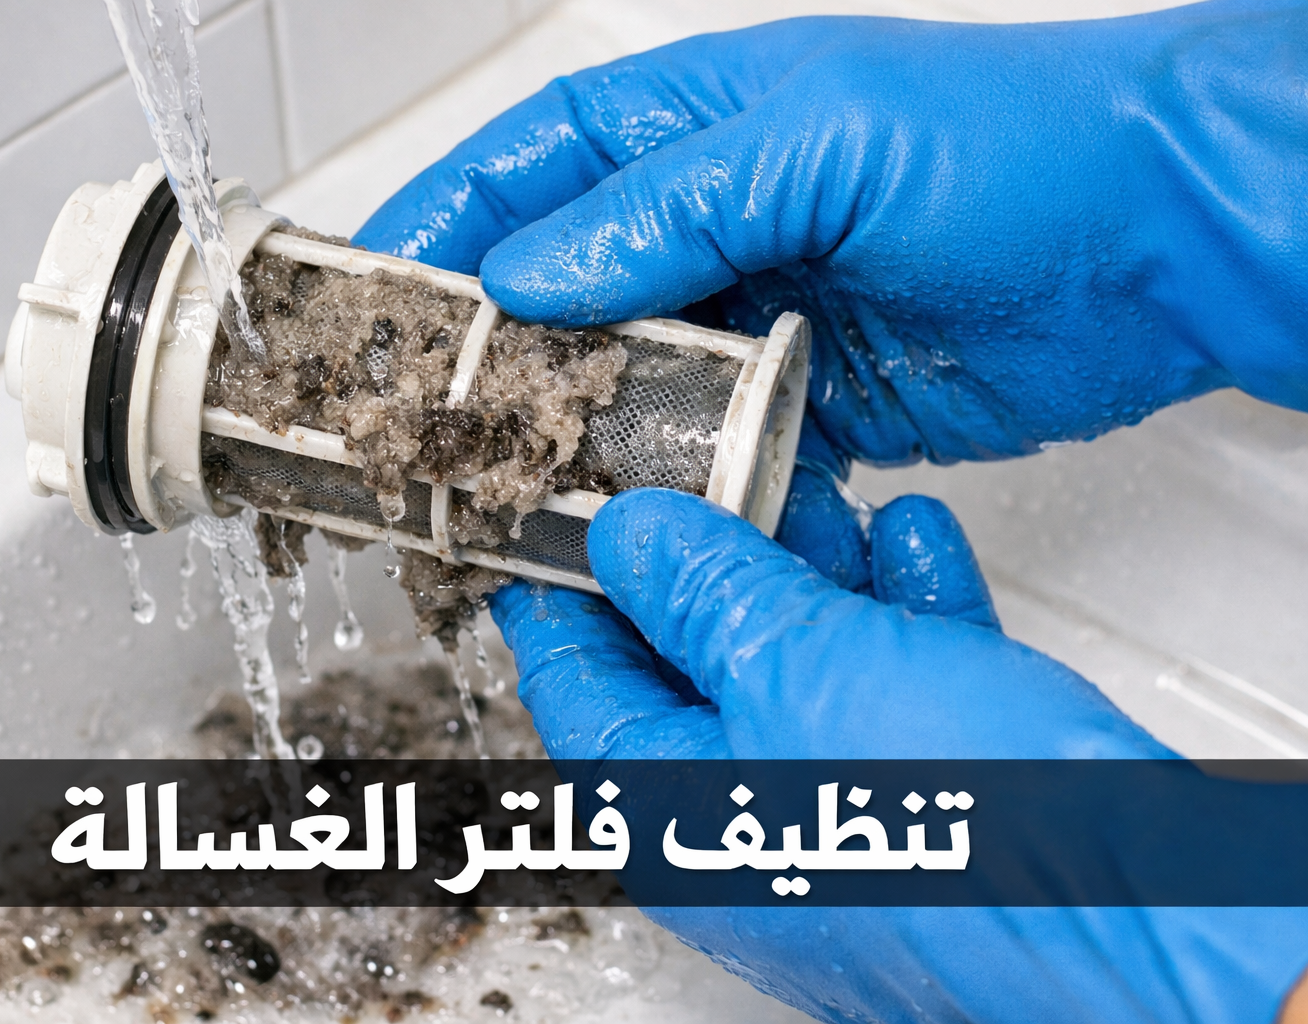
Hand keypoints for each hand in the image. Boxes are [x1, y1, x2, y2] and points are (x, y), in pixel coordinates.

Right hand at [357, 0, 1307, 467]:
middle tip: (424, 403)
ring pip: (627, 376)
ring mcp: (758, 314)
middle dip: (490, 341)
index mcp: (702, 126)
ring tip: (509, 472)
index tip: (373, 280)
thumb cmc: (1018, 143)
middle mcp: (717, 218)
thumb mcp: (822, 140)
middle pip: (562, 282)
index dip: (444, 215)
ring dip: (573, 423)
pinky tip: (634, 505)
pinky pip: (709, 444)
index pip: (533, 162)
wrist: (1155, 248)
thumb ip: (664, 208)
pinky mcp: (807, 400)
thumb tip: (532, 274)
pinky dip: (670, 477)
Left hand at [488, 484, 1307, 1021]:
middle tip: (702, 472)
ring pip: (795, 666)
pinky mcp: (927, 802)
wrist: (1153, 916)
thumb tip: (631, 537)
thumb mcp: (797, 667)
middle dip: (704, 558)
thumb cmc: (964, 841)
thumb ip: (704, 591)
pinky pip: (889, 686)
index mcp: (667, 813)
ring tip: (807, 487)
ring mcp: (837, 816)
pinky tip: (911, 545)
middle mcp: (742, 829)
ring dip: (805, 570)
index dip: (560, 585)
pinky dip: (894, 609)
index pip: (571, 681)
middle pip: (688, 666)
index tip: (554, 515)